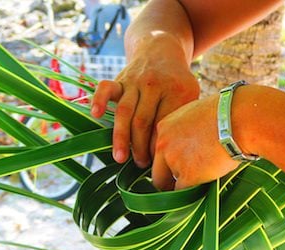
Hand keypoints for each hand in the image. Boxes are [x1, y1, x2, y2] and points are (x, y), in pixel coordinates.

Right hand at [90, 37, 199, 167]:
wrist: (162, 50)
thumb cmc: (178, 84)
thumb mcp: (191, 96)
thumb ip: (184, 119)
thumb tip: (178, 156)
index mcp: (177, 90)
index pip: (165, 124)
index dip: (159, 146)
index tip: (160, 164)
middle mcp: (154, 84)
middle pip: (143, 121)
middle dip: (141, 147)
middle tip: (142, 165)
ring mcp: (135, 81)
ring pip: (124, 111)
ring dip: (121, 137)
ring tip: (120, 158)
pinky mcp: (119, 78)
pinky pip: (106, 88)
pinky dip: (98, 100)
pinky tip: (94, 115)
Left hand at [151, 94, 239, 190]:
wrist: (238, 119)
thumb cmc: (227, 115)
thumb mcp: (197, 115)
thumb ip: (187, 132)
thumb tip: (192, 146)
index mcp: (164, 127)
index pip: (159, 153)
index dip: (170, 163)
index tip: (181, 168)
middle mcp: (163, 143)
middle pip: (157, 173)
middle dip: (169, 182)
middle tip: (184, 187)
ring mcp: (174, 160)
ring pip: (172, 185)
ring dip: (186, 186)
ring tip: (204, 183)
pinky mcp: (187, 175)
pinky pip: (184, 193)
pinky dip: (193, 195)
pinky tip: (206, 188)